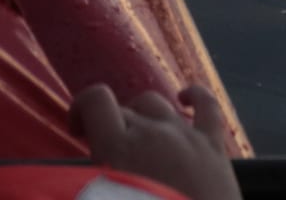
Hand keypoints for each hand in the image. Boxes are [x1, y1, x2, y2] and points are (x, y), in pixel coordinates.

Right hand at [71, 84, 242, 199]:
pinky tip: (186, 97)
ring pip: (157, 104)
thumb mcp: (99, 199)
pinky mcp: (213, 145)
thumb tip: (73, 184)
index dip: (81, 107)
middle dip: (112, 126)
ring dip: (142, 117)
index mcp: (120, 147)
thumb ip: (85, 185)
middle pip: (126, 109)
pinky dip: (196, 96)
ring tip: (138, 140)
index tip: (78, 129)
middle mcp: (153, 131)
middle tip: (109, 157)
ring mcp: (186, 135)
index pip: (95, 100)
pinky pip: (208, 106)